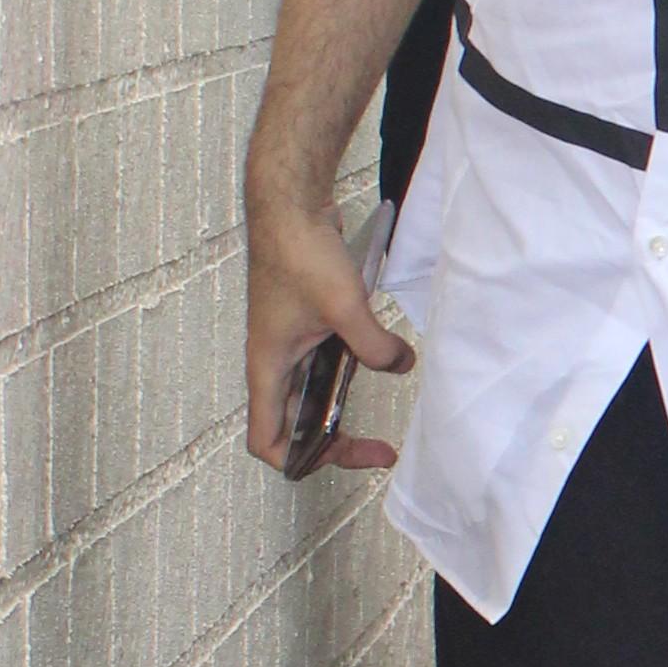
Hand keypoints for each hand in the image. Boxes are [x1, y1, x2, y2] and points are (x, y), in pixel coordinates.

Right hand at [244, 185, 413, 474]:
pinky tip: (379, 365)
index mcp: (268, 368)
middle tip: (377, 450)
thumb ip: (374, 346)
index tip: (342, 454)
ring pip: (310, 396)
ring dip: (339, 411)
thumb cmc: (299, 253)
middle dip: (332, 443)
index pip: (266, 440)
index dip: (299, 460)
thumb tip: (401, 365)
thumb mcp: (344, 306)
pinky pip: (323, 367)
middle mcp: (274, 362)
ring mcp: (289, 344)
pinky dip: (347, 376)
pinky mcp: (305, 325)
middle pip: (294, 425)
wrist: (289, 206)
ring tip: (377, 422)